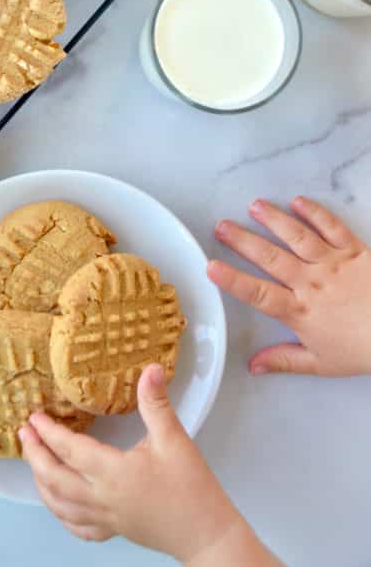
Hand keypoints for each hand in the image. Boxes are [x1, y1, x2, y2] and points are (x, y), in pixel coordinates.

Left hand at [19, 365, 284, 566]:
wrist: (206, 533)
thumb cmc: (191, 486)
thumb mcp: (174, 439)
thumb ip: (156, 403)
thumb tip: (150, 368)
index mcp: (113, 473)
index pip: (70, 451)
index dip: (49, 432)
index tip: (34, 416)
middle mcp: (102, 498)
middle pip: (54, 479)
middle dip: (34, 455)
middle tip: (25, 433)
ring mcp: (105, 519)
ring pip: (60, 505)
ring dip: (41, 482)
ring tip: (33, 460)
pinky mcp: (113, 531)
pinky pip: (76, 526)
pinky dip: (59, 512)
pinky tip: (58, 501)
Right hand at [210, 196, 370, 376]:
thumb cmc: (363, 350)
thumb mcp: (321, 363)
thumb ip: (284, 360)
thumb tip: (253, 365)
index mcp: (299, 311)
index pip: (257, 293)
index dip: (232, 279)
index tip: (210, 266)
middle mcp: (311, 283)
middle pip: (270, 258)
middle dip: (243, 240)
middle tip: (222, 226)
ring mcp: (332, 263)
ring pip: (296, 236)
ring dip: (274, 219)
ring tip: (254, 205)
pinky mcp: (355, 250)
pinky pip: (331, 227)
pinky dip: (315, 212)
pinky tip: (298, 201)